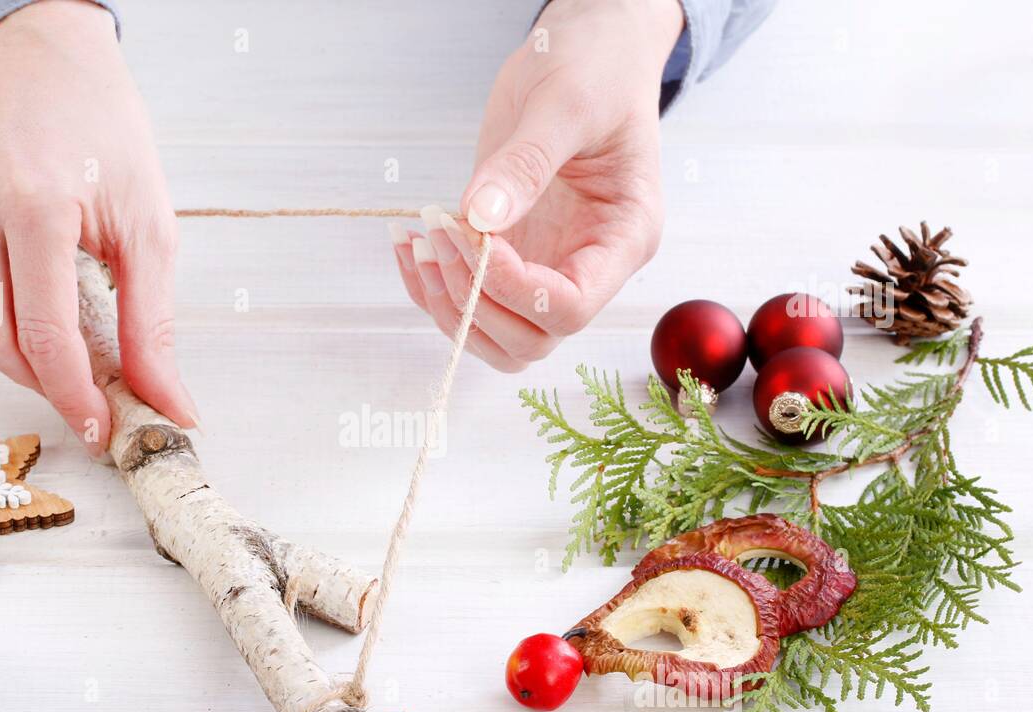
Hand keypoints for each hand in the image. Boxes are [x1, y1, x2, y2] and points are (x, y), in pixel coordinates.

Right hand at [0, 0, 199, 451]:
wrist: (39, 58)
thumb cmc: (102, 134)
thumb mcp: (149, 224)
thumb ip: (153, 324)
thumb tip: (170, 406)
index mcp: (35, 202)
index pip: (44, 334)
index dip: (74, 397)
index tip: (98, 429)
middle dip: (43, 378)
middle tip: (81, 375)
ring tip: (36, 336)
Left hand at [391, 0, 682, 371]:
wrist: (587, 51)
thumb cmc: (596, 69)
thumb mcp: (565, 105)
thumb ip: (526, 163)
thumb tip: (481, 216)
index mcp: (624, 239)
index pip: (570, 307)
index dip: (514, 288)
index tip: (475, 237)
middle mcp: (588, 266)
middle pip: (531, 338)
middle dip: (475, 300)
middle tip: (439, 236)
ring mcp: (548, 265)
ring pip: (497, 334)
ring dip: (447, 303)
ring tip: (417, 242)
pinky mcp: (512, 254)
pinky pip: (470, 300)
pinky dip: (431, 286)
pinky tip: (408, 242)